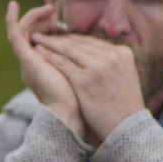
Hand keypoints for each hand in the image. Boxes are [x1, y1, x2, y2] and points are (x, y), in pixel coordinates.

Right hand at [5, 1, 85, 138]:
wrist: (72, 114)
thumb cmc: (82, 100)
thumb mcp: (82, 73)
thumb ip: (81, 60)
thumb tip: (97, 47)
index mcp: (45, 66)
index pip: (44, 40)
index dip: (49, 25)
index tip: (59, 13)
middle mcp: (33, 62)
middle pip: (33, 33)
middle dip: (41, 18)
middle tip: (53, 7)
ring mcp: (27, 61)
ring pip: (24, 30)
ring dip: (33, 15)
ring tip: (48, 7)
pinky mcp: (25, 59)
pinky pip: (14, 34)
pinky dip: (12, 19)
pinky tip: (13, 5)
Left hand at [29, 30, 145, 143]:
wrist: (126, 128)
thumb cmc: (123, 106)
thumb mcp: (125, 75)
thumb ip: (111, 61)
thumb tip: (94, 52)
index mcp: (122, 53)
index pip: (92, 41)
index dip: (72, 38)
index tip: (58, 37)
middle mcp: (111, 56)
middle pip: (79, 42)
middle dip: (59, 38)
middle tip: (43, 33)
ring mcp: (98, 67)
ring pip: (68, 49)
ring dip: (50, 43)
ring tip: (36, 38)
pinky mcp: (85, 80)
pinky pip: (62, 63)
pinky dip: (49, 56)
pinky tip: (38, 52)